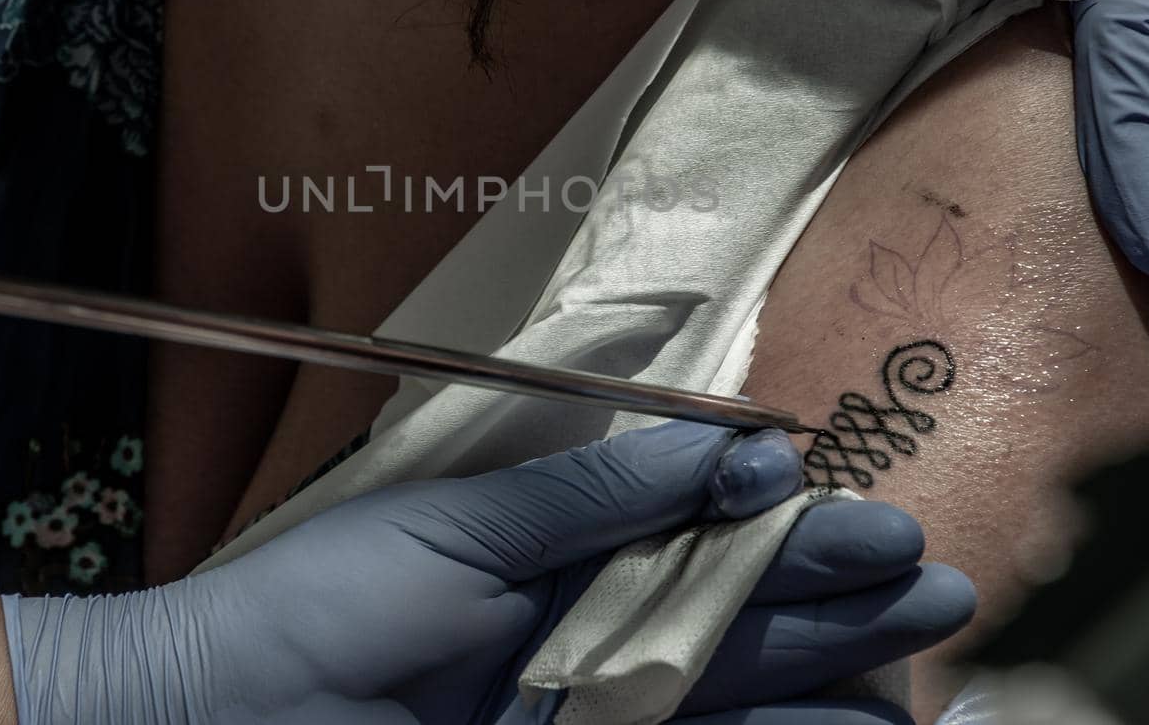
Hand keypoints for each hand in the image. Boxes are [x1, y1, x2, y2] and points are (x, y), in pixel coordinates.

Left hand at [4, 422, 973, 723]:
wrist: (213, 717)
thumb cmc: (319, 604)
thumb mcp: (464, 527)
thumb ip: (598, 496)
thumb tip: (729, 452)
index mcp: (557, 572)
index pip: (699, 551)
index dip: (786, 540)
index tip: (871, 520)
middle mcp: (581, 652)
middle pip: (733, 630)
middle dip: (833, 609)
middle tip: (935, 585)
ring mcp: (577, 724)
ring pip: (724, 704)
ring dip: (823, 687)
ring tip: (919, 669)